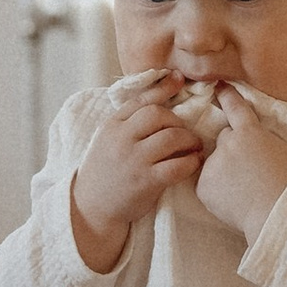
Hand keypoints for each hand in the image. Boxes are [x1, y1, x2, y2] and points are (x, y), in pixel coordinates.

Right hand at [69, 72, 205, 267]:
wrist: (91, 207)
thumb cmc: (106, 171)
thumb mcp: (108, 140)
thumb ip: (128, 123)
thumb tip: (160, 101)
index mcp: (112, 125)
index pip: (141, 100)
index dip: (163, 88)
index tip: (179, 79)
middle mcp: (121, 139)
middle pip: (158, 115)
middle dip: (178, 121)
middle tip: (186, 133)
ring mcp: (134, 160)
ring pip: (171, 137)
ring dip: (189, 140)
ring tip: (194, 147)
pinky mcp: (146, 182)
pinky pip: (177, 166)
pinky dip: (191, 162)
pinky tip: (194, 163)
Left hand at [194, 88, 286, 243]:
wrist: (275, 210)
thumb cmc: (285, 181)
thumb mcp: (280, 148)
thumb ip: (260, 137)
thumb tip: (249, 136)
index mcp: (250, 132)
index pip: (236, 108)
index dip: (227, 95)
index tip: (218, 85)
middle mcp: (227, 143)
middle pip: (224, 139)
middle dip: (232, 150)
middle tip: (248, 170)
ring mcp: (212, 164)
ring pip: (214, 162)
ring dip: (223, 171)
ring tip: (242, 189)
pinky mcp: (203, 185)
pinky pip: (207, 183)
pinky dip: (216, 189)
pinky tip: (232, 198)